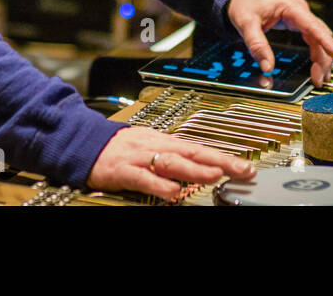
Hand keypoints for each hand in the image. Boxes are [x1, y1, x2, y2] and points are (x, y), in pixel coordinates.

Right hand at [87, 126, 255, 199]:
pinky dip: (159, 184)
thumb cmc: (120, 147)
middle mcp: (156, 146)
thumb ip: (174, 156)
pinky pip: (144, 178)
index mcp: (164, 140)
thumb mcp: (150, 145)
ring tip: (215, 175)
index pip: (199, 148)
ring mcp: (140, 158)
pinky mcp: (124, 171)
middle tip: (242, 170)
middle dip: (219, 161)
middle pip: (192, 152)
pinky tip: (172, 191)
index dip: (223, 157)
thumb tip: (202, 164)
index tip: (246, 165)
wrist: (86, 142)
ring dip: (194, 169)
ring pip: (171, 162)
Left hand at [226, 0, 332, 85]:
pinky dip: (317, 52)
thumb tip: (268, 68)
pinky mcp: (298, 21)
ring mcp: (301, 16)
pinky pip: (313, 38)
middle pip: (320, 37)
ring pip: (319, 39)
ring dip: (322, 57)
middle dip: (324, 59)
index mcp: (291, 8)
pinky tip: (318, 64)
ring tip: (321, 78)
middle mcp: (300, 11)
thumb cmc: (245, 1)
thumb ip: (257, 45)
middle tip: (320, 80)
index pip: (314, 28)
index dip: (329, 44)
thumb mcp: (246, 23)